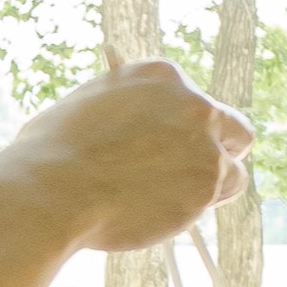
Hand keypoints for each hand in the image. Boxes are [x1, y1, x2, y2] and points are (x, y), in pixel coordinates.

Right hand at [11, 63, 251, 251]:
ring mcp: (205, 141)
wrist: (54, 188)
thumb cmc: (53, 153)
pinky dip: (203, 206)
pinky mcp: (210, 180)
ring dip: (212, 185)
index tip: (168, 147)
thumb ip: (122, 111)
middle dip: (219, 150)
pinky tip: (170, 211)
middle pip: (231, 126)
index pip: (190, 99)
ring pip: (233, 167)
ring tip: (174, 200)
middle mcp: (191, 102)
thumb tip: (130, 128)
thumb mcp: (88, 108)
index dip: (181, 128)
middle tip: (196, 173)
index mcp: (159, 75)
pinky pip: (222, 195)